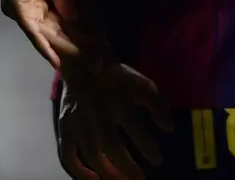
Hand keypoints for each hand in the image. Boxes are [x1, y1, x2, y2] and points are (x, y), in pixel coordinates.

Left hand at [0, 0, 106, 70]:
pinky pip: (32, 30)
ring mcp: (21, 8)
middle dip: (76, 48)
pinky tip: (55, 59)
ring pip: (47, 34)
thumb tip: (79, 24)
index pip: (62, 24)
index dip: (79, 38)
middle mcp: (28, 8)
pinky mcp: (16, 6)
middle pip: (56, 33)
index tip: (97, 50)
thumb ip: (71, 3)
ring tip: (86, 63)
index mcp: (40, 0)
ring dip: (66, 49)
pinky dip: (43, 45)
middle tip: (95, 64)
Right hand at [57, 63, 172, 179]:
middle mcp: (99, 115)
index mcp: (120, 102)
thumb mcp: (144, 85)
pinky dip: (77, 170)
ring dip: (107, 172)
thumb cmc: (119, 78)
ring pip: (91, 155)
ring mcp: (79, 123)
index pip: (137, 130)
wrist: (86, 64)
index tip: (158, 160)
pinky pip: (66, 154)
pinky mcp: (64, 127)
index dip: (148, 148)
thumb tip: (170, 129)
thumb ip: (158, 106)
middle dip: (128, 167)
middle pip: (113, 148)